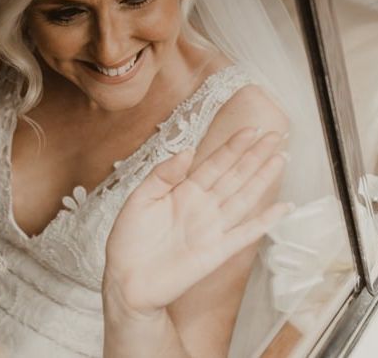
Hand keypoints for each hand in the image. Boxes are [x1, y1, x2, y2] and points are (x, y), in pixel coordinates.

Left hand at [103, 128, 288, 314]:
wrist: (126, 279)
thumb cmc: (129, 239)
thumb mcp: (140, 198)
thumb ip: (163, 174)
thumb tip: (187, 151)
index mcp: (182, 190)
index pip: (214, 163)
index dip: (232, 147)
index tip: (250, 130)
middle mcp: (202, 206)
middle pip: (234, 176)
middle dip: (255, 155)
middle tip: (276, 135)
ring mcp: (212, 228)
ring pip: (244, 197)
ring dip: (263, 179)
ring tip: (280, 159)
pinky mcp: (217, 251)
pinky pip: (245, 233)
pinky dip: (265, 221)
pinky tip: (283, 208)